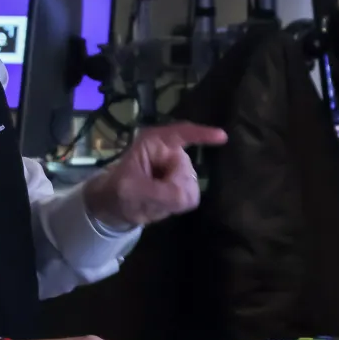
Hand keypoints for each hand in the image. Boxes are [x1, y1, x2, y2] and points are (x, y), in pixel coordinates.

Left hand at [84, 122, 227, 227]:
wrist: (116, 206)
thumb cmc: (118, 190)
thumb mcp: (132, 190)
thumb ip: (159, 191)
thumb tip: (187, 195)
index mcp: (154, 142)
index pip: (182, 134)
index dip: (202, 134)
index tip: (222, 137)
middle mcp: (170, 151)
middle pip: (186, 170)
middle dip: (171, 186)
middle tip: (149, 194)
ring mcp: (178, 166)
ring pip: (191, 185)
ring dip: (173, 197)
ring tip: (152, 198)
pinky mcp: (184, 182)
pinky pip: (192, 196)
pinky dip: (178, 203)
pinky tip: (162, 202)